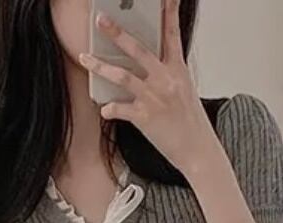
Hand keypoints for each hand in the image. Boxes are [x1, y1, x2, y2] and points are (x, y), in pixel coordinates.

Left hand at [79, 0, 217, 175]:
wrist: (197, 150)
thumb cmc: (189, 122)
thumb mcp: (183, 91)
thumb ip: (166, 74)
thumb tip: (146, 64)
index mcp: (178, 70)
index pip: (172, 35)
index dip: (168, 13)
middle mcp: (166, 80)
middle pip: (138, 50)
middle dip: (117, 34)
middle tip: (100, 20)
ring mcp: (154, 98)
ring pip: (122, 76)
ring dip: (100, 66)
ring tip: (85, 58)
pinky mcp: (145, 117)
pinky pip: (120, 109)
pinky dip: (109, 108)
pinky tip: (104, 109)